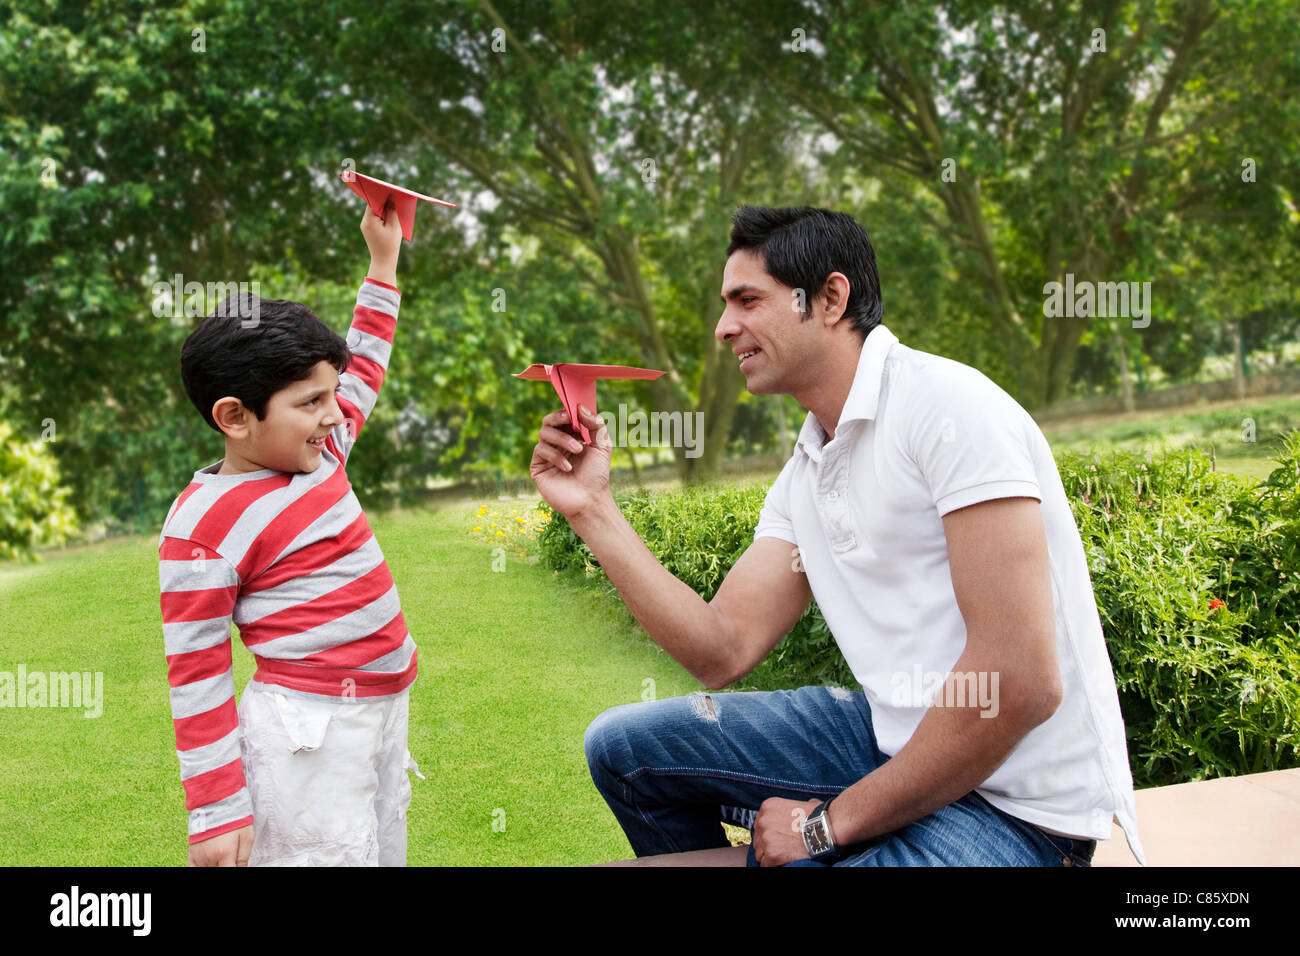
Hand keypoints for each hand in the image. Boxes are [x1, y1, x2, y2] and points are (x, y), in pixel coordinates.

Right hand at [187, 824, 253, 866]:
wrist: (217, 803)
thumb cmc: (234, 818)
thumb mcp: (247, 837)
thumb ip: (244, 858)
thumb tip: (243, 869)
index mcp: (225, 853)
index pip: (229, 872)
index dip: (233, 870)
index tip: (234, 864)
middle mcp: (210, 857)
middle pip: (217, 871)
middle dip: (225, 865)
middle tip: (229, 859)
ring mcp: (199, 856)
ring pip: (206, 870)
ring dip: (214, 866)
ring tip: (221, 858)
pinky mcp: (191, 854)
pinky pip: (192, 868)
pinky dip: (200, 868)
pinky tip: (208, 864)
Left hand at [360, 200, 401, 285]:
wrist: (383, 262)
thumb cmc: (390, 245)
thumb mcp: (394, 226)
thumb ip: (392, 210)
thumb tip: (391, 197)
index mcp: (369, 220)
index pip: (373, 201)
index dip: (380, 194)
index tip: (388, 188)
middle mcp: (364, 221)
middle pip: (373, 205)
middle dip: (383, 200)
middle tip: (393, 194)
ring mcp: (365, 226)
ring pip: (374, 211)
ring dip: (383, 208)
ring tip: (393, 204)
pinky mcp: (369, 230)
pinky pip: (375, 218)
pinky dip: (382, 215)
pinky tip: (390, 215)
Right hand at [529, 405, 611, 520]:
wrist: (590, 500)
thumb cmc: (597, 474)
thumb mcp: (602, 445)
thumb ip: (595, 424)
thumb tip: (580, 407)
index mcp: (571, 436)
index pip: (563, 417)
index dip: (567, 411)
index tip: (575, 410)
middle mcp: (557, 443)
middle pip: (548, 421)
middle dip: (558, 417)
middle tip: (569, 419)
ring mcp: (546, 454)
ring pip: (544, 433)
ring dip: (563, 439)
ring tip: (578, 450)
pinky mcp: (538, 466)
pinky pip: (540, 450)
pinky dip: (556, 456)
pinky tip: (568, 467)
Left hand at [751, 797, 821, 866]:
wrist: (826, 829)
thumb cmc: (818, 816)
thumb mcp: (800, 803)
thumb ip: (789, 808)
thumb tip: (795, 810)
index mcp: (767, 807)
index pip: (759, 826)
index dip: (770, 834)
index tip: (779, 838)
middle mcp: (763, 821)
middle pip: (758, 840)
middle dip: (769, 845)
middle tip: (784, 847)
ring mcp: (766, 838)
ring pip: (760, 854)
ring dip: (771, 856)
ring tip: (787, 853)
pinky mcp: (772, 854)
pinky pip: (766, 865)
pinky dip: (775, 865)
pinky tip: (786, 860)